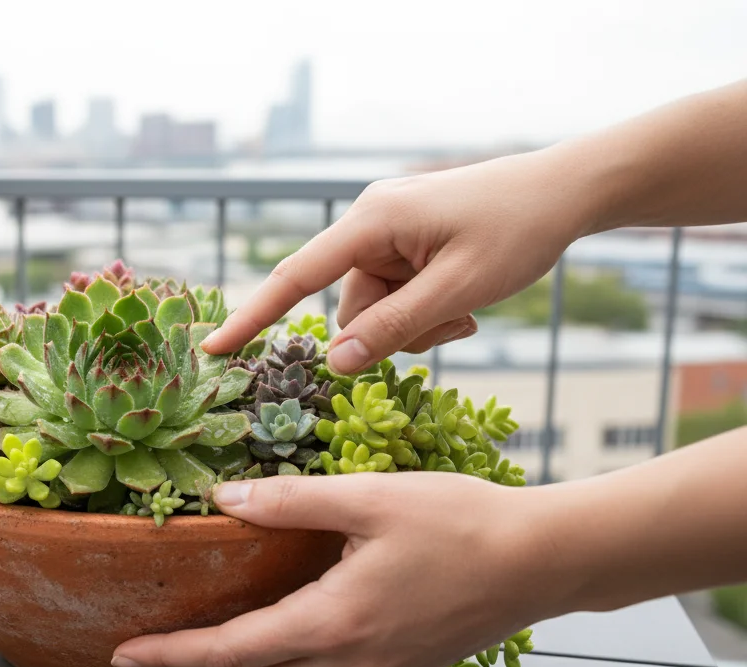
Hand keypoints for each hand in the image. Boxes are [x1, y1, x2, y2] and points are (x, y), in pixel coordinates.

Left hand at [110, 472, 569, 666]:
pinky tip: (257, 659)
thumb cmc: (467, 526)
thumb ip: (289, 500)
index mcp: (336, 623)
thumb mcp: (370, 497)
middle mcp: (350, 663)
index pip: (232, 654)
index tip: (129, 652)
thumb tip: (224, 498)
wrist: (546, 560)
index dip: (174, 657)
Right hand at [201, 151, 591, 372]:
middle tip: (453, 324)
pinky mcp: (404, 244)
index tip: (212, 349)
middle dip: (392, 330)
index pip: (295, 276)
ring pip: (374, 309)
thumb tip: (335, 362)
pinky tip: (463, 302)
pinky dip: (423, 311)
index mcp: (371, 222)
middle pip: (348, 306)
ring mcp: (386, 234)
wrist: (566, 192)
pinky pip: (394, 296)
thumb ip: (394, 327)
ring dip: (414, 325)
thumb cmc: (517, 231)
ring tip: (466, 312)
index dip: (252, 316)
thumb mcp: (459, 290)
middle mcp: (368, 223)